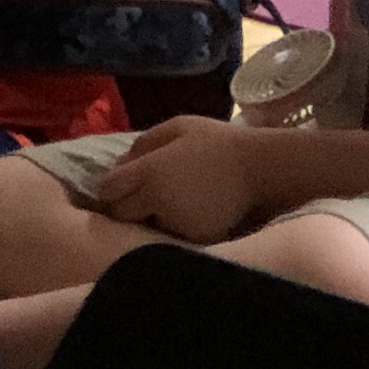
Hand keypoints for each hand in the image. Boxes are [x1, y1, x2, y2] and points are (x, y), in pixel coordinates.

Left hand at [79, 114, 262, 242]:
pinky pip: (170, 237)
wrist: (260, 168)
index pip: (108, 191)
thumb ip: (144, 144)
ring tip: (168, 204)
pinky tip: (186, 214)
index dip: (110, 189)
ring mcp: (176, 225)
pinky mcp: (195, 240)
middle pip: (121, 215)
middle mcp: (157, 202)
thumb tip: (120, 165)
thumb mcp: (177, 128)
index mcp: (149, 173)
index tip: (119, 185)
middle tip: (142, 196)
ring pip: (145, 229)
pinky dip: (171, 229)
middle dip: (126, 206)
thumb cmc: (217, 142)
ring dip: (148, 219)